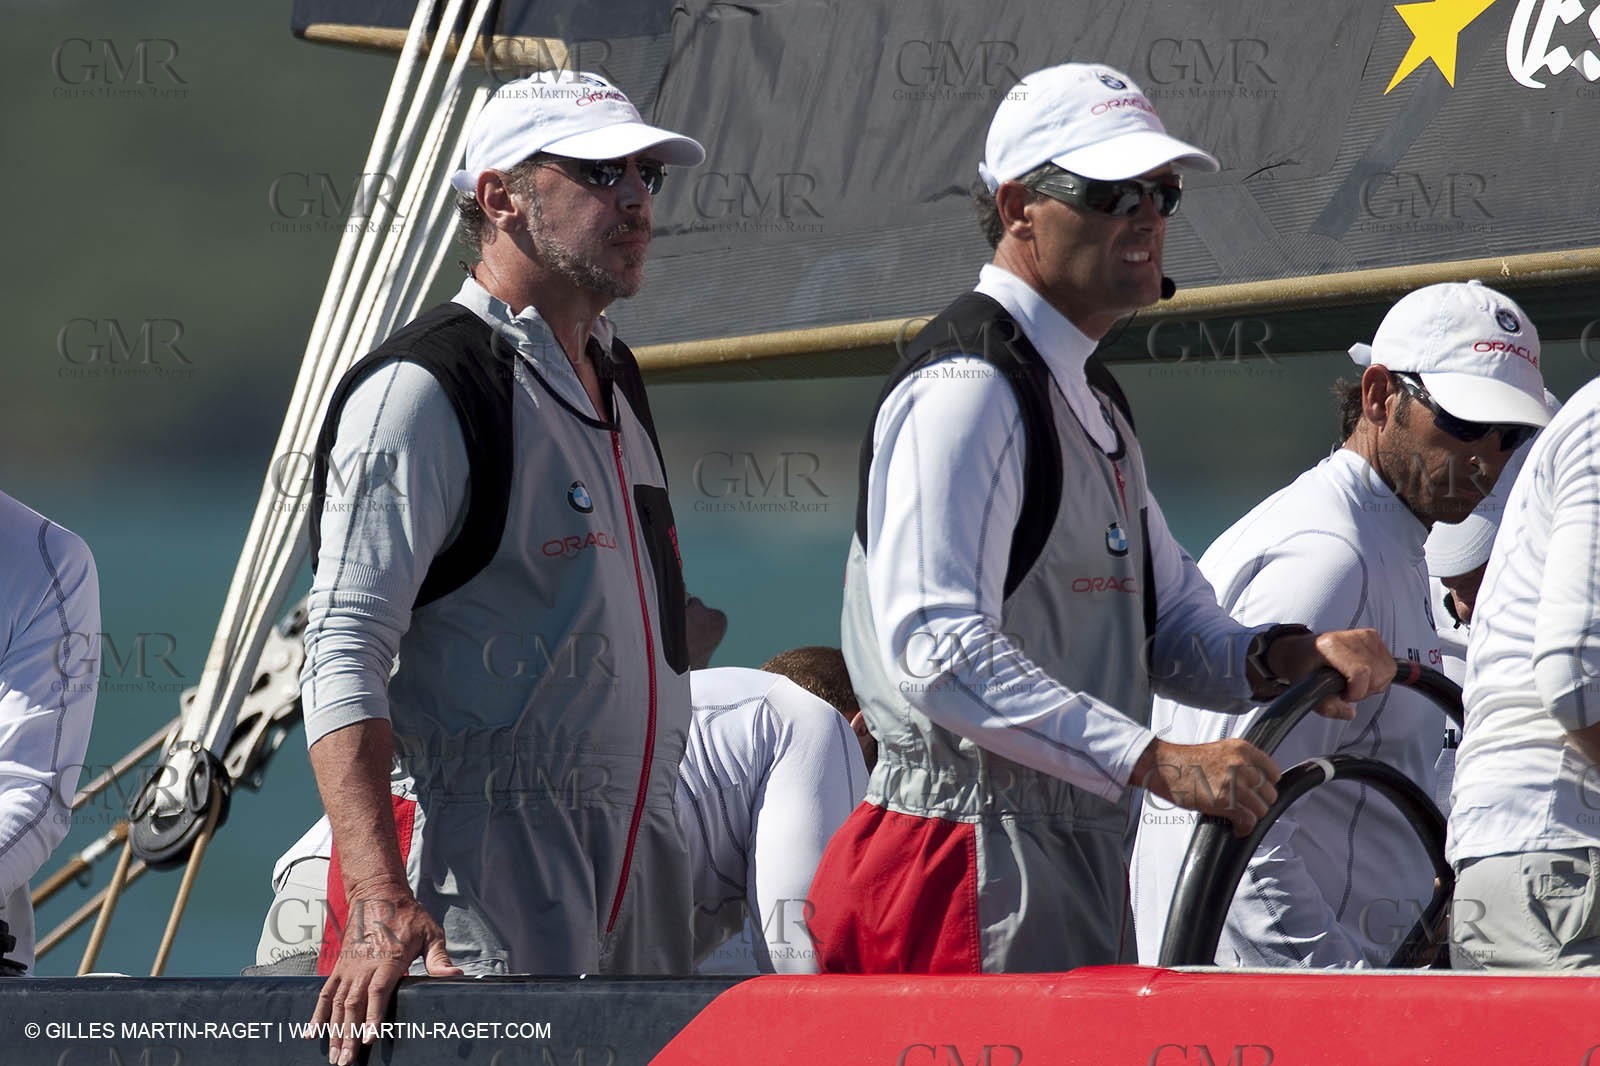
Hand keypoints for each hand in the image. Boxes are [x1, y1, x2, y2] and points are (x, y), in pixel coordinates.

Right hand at [309, 880, 460, 1064]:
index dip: (374, 1016)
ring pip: (338, 1004)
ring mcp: (349, 968)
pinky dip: (317, 1013)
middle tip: (347, 1061)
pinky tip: (311, 1033)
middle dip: (350, 1035)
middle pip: (354, 1004)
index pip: (378, 992)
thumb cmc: (408, 916)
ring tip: (334, 1056)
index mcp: (388, 959)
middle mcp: (364, 966)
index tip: (370, 1038)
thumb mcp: (430, 933)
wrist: (378, 895)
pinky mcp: (340, 967)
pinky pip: (325, 993)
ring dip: (335, 1032)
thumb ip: (439, 958)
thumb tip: (456, 975)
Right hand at [1133, 737, 1281, 836]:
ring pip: (1261, 809)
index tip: (1258, 793)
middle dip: (1258, 803)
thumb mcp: (1219, 751)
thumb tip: (1255, 783)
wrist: (1162, 766)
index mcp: (1242, 749)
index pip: (1273, 773)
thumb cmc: (1185, 761)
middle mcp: (1241, 764)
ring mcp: (1234, 783)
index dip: (1266, 786)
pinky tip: (1236, 828)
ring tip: (1240, 818)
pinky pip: (1248, 820)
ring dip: (1251, 816)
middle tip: (1246, 808)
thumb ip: (1240, 762)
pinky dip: (1243, 828)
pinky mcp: (1225, 801)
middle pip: (1269, 793)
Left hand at [1266, 628, 1395, 720]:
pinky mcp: (1374, 637)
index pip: (1361, 672)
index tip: (1344, 696)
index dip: (1356, 692)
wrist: (1303, 650)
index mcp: (1331, 646)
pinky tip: (1362, 675)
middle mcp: (1350, 637)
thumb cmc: (1304, 666)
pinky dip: (1378, 676)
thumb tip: (1350, 713)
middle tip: (1346, 689)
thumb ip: (1327, 707)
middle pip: (1378, 675)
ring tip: (1353, 682)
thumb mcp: (1307, 690)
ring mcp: (1365, 635)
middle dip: (1364, 691)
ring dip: (1373, 684)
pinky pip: (1389, 666)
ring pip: (1387, 671)